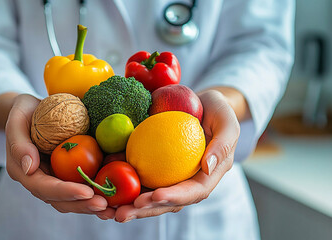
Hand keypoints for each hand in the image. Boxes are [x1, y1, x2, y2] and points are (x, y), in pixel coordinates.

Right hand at [5, 94, 114, 218]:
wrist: (34, 108)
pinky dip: (99, 193)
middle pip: (61, 201)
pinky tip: (115, 198)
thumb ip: (19, 144)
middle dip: (83, 205)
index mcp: (26, 173)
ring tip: (112, 209)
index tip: (86, 192)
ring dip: (92, 205)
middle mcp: (42, 180)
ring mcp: (57, 178)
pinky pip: (85, 186)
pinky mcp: (71, 173)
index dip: (65, 192)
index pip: (45, 188)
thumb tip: (30, 167)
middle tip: (104, 205)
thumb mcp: (16, 121)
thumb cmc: (24, 112)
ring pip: (74, 199)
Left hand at [114, 89, 239, 222]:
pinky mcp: (154, 168)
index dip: (174, 197)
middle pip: (167, 202)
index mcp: (207, 176)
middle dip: (145, 210)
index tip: (155, 196)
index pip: (192, 192)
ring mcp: (169, 177)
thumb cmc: (218, 111)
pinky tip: (104, 190)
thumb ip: (223, 143)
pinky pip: (138, 179)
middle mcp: (187, 181)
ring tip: (109, 211)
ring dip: (130, 205)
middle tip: (123, 213)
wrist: (201, 104)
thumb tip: (209, 166)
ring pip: (149, 196)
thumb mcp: (227, 121)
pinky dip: (122, 186)